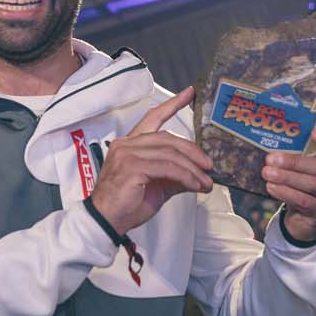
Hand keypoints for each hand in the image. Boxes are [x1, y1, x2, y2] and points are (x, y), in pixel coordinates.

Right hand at [88, 88, 211, 235]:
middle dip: (193, 151)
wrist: (106, 222)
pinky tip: (194, 185)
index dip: (172, 105)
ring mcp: (128, 154)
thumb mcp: (157, 187)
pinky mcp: (132, 167)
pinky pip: (167, 167)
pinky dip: (185, 176)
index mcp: (130, 144)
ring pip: (170, 153)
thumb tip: (198, 175)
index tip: (189, 93)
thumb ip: (175, 175)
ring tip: (205, 182)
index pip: (153, 118)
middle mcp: (127, 144)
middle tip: (209, 166)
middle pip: (168, 138)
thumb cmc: (126, 205)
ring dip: (192, 168)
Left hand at [267, 126, 315, 243]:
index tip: (314, 133)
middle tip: (272, 158)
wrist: (310, 218)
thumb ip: (306, 154)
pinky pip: (306, 201)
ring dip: (287, 177)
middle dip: (295, 162)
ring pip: (313, 185)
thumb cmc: (311, 184)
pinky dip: (286, 193)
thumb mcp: (313, 168)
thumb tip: (277, 141)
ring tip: (267, 172)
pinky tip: (272, 187)